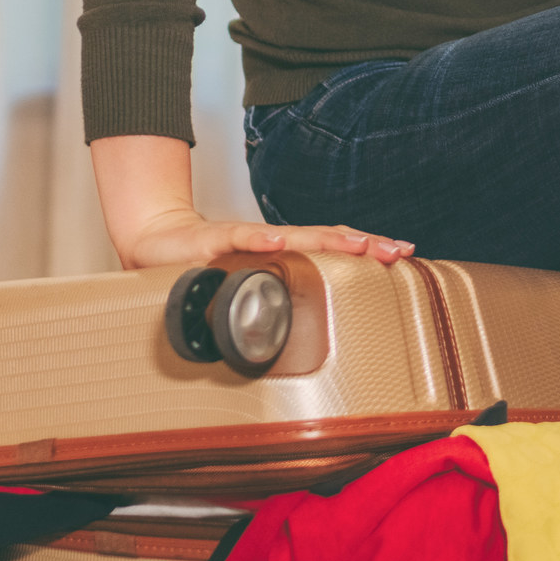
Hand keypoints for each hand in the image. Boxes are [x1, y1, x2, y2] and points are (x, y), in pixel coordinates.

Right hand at [114, 210, 414, 271]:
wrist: (156, 241)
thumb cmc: (206, 264)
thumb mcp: (249, 285)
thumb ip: (278, 297)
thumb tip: (318, 324)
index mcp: (283, 253)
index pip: (333, 246)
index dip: (368, 248)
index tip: (403, 254)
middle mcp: (270, 242)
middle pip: (324, 238)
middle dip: (363, 243)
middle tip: (396, 250)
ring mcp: (243, 240)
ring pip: (291, 237)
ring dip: (325, 239)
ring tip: (356, 243)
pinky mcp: (212, 242)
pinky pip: (237, 239)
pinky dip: (258, 240)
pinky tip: (277, 242)